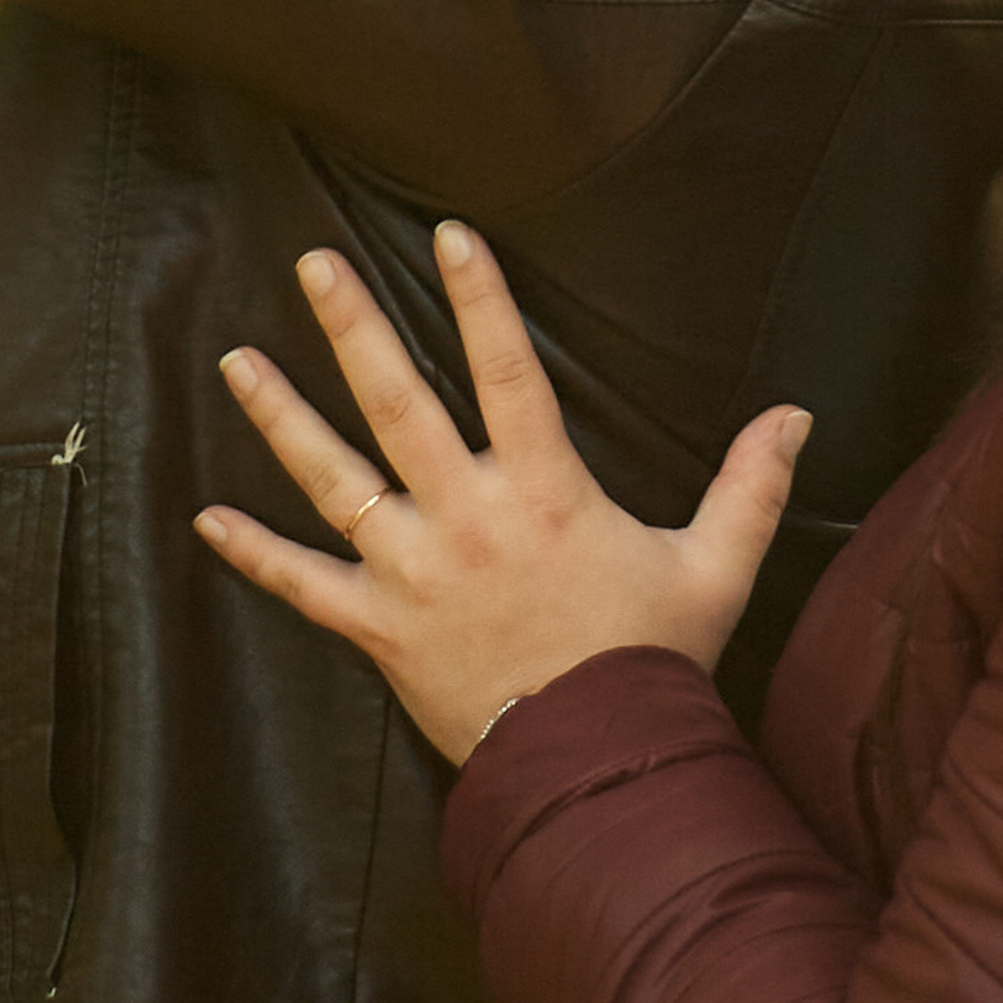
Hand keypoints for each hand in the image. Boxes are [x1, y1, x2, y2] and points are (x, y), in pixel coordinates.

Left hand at [198, 230, 808, 767]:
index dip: (479, 297)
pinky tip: (206, 517)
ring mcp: (413, 573)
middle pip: (398, 402)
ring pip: (334, 479)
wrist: (594, 771)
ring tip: (235, 359)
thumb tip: (795, 412)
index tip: (447, 232)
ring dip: (281, 416)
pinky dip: (255, 553)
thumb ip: (749, 484)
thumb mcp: (715, 567)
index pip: (506, 370)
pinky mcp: (379, 630)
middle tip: (312, 261)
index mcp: (544, 490)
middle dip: (353, 325)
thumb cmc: (651, 661)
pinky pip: (305, 587)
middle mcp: (467, 517)